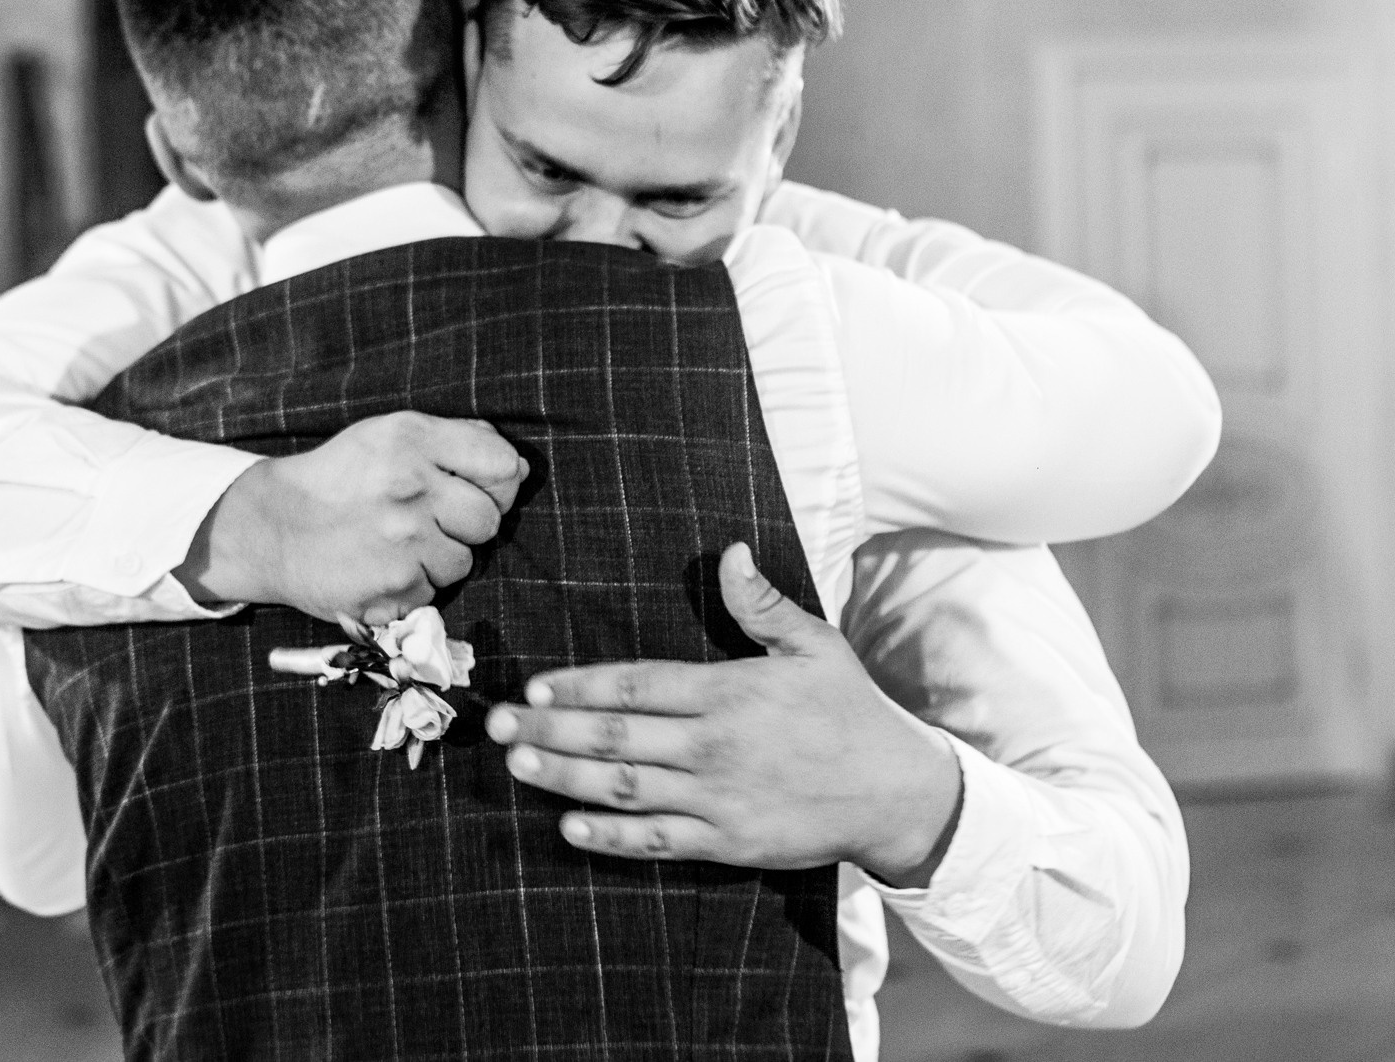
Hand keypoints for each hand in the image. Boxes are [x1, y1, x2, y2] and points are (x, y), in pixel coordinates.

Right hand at [176, 412, 529, 624]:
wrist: (273, 527)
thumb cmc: (342, 478)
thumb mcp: (390, 435)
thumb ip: (458, 441)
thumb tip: (519, 467)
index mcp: (412, 439)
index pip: (502, 465)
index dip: (497, 482)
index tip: (472, 488)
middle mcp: (409, 487)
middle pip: (489, 520)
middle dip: (466, 524)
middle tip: (426, 520)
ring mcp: (401, 541)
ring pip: (464, 562)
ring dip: (439, 559)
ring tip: (397, 544)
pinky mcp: (392, 587)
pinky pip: (433, 592)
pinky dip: (413, 585)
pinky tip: (381, 567)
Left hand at [486, 542, 963, 885]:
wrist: (898, 792)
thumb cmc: (851, 711)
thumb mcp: (815, 645)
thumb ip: (763, 603)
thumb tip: (730, 552)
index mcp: (729, 691)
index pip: (636, 684)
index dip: (580, 685)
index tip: (534, 686)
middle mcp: (714, 745)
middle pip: (615, 736)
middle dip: (549, 729)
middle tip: (496, 726)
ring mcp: (718, 798)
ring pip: (625, 788)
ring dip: (564, 777)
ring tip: (517, 765)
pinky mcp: (729, 842)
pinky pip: (658, 841)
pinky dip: (612, 836)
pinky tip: (570, 827)